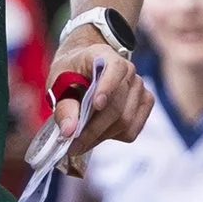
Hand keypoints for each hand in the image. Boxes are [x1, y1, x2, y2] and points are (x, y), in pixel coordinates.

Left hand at [51, 47, 153, 168]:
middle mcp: (128, 70)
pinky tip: (97, 133)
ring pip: (125, 122)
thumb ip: (64, 106)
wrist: (84, 66)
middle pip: (117, 106)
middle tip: (73, 145)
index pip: (115, 69)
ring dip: (100, 136)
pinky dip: (112, 137)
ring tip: (80, 142)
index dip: (107, 87)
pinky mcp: (144, 103)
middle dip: (93, 129)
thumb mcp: (58, 82)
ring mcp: (139, 87)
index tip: (96, 104)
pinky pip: (132, 130)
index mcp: (105, 55)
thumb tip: (69, 131)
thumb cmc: (70, 72)